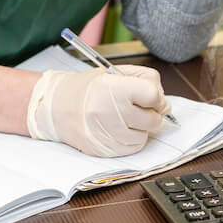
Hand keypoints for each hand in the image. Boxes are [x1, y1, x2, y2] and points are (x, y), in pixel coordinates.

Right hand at [26, 65, 170, 156]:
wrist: (57, 107)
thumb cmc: (89, 88)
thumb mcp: (116, 72)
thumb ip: (147, 81)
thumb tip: (165, 103)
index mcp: (114, 88)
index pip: (153, 95)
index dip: (156, 96)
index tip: (151, 96)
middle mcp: (110, 112)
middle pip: (153, 119)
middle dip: (151, 112)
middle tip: (136, 106)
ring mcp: (107, 134)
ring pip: (146, 136)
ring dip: (141, 127)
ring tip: (125, 116)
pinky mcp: (105, 150)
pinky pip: (134, 148)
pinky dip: (132, 139)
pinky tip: (120, 128)